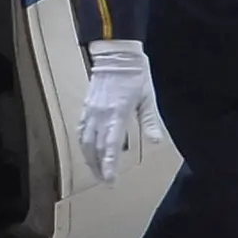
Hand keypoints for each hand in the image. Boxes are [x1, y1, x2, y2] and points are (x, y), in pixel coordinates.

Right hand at [79, 41, 161, 183]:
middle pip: (95, 148)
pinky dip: (83, 145)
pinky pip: (81, 131)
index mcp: (116, 114)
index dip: (109, 166)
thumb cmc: (135, 75)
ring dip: (90, 159)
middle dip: (99, 167)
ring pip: (85, 142)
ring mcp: (91, 111)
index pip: (110, 146)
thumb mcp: (148, 98)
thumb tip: (156, 142)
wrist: (116, 55)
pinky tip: (87, 151)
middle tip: (106, 182)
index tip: (111, 181)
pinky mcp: (86, 107)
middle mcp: (100, 116)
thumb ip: (150, 121)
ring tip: (96, 171)